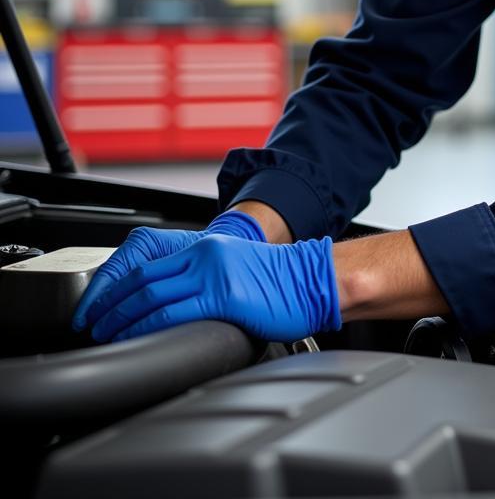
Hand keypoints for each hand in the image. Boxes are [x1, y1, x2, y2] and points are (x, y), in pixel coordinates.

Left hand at [81, 234, 341, 342]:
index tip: (99, 307)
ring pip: (151, 293)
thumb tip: (176, 308)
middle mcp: (205, 255)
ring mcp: (213, 273)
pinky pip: (173, 311)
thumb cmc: (283, 283)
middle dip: (109, 303)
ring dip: (120, 316)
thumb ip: (206, 281)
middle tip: (92, 322)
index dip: (116, 287)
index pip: (147, 265)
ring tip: (105, 333)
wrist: (313, 280)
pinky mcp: (223, 295)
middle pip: (142, 278)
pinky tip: (134, 336)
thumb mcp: (237, 271)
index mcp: (207, 248)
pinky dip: (145, 325)